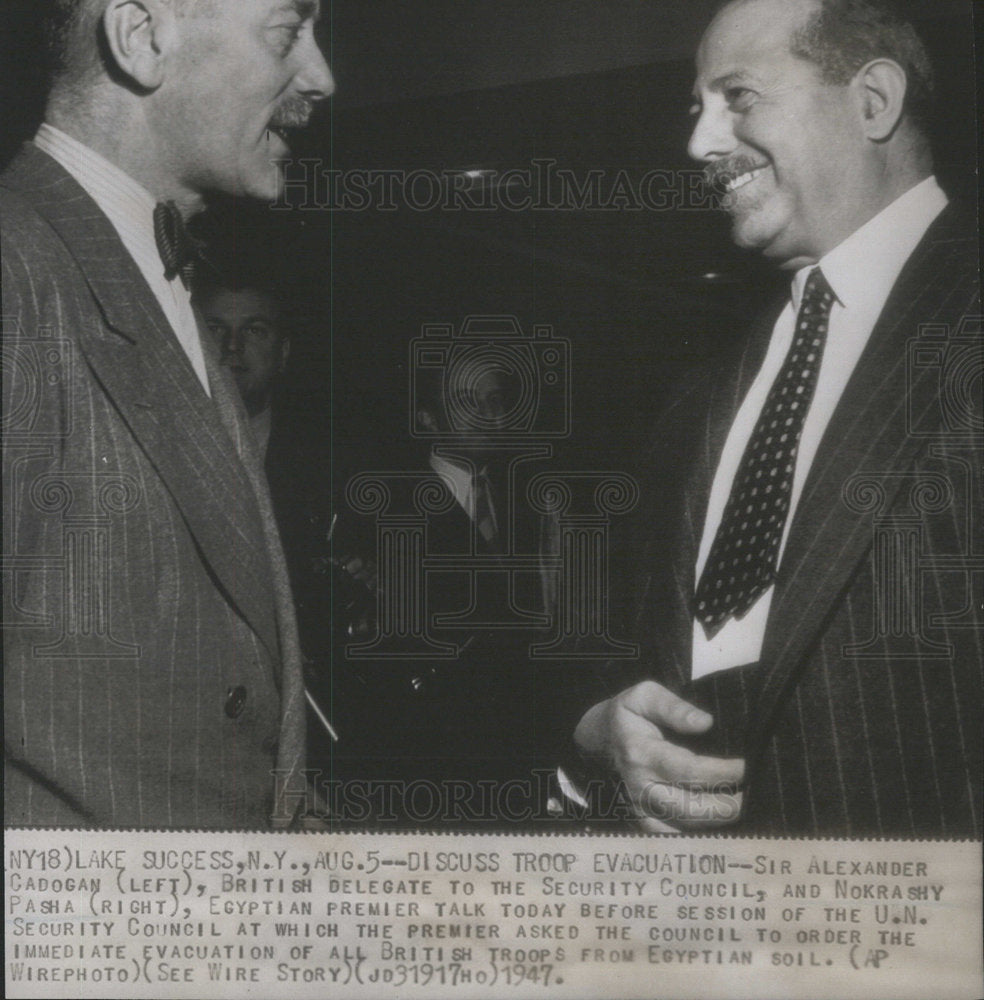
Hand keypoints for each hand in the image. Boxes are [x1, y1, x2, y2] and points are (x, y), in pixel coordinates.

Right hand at [574, 680, 744, 832]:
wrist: (599, 738)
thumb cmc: (629, 714)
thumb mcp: (645, 695)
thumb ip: (674, 707)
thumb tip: (705, 723)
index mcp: (640, 752)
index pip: (687, 770)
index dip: (720, 773)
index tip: (746, 768)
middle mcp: (639, 784)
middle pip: (687, 807)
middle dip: (724, 806)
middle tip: (752, 797)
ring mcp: (639, 806)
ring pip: (681, 827)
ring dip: (715, 823)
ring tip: (741, 810)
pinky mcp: (642, 819)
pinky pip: (671, 838)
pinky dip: (696, 837)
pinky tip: (720, 827)